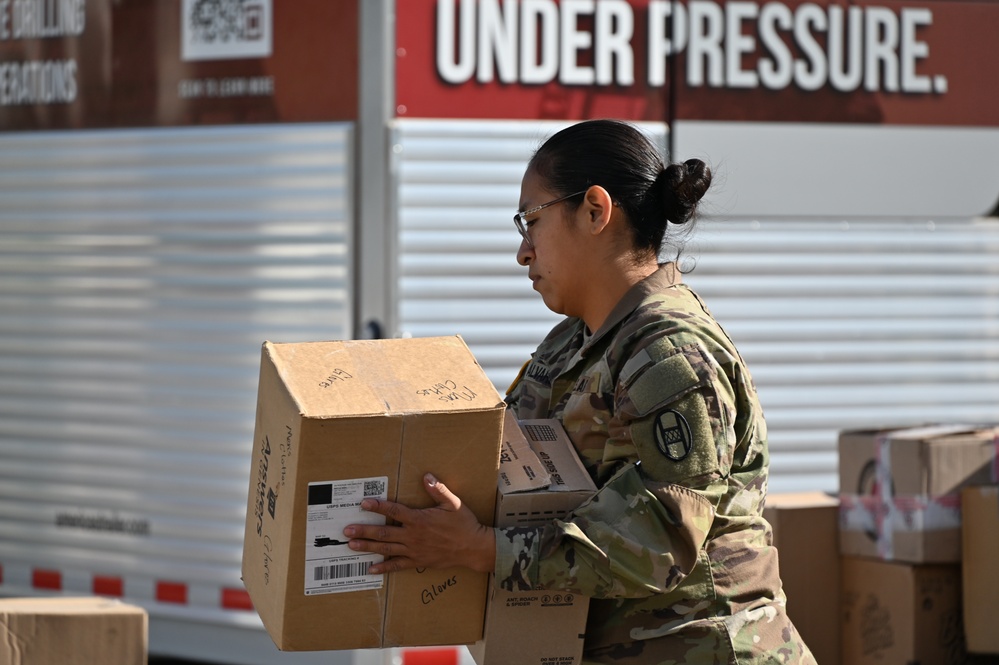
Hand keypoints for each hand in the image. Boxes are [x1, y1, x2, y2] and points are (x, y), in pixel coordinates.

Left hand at [343, 473, 495, 574]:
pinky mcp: (418, 561)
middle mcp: (413, 536)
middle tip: (347, 530)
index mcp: (420, 519)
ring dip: (368, 546)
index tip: (364, 503)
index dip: (378, 506)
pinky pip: (397, 565)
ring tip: (351, 545)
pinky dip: (383, 567)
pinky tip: (370, 568)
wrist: (474, 548)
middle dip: (364, 530)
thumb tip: (427, 477)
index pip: (395, 510)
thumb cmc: (464, 524)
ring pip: (386, 548)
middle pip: (384, 532)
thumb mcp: (453, 503)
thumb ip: (438, 490)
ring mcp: (414, 550)